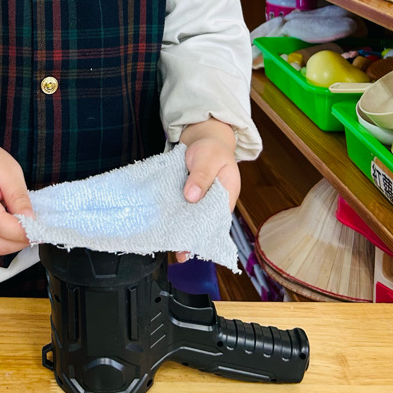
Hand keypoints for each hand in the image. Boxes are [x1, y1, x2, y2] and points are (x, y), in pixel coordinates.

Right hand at [0, 122, 32, 255]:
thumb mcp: (9, 171)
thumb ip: (19, 197)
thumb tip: (31, 221)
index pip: (0, 226)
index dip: (23, 231)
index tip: (42, 228)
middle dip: (22, 239)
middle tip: (40, 227)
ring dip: (16, 241)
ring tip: (26, 221)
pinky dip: (8, 239)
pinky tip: (13, 223)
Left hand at [176, 118, 239, 261]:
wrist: (202, 138)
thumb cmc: (210, 148)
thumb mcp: (208, 158)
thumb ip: (202, 175)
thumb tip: (192, 196)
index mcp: (227, 195)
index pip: (219, 219)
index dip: (208, 234)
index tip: (195, 245)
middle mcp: (215, 202)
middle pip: (205, 224)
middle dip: (193, 239)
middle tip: (181, 254)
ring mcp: (202, 201)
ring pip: (193, 220)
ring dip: (182, 231)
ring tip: (171, 247)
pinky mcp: (189, 197)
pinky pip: (183, 210)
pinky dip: (175, 218)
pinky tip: (165, 228)